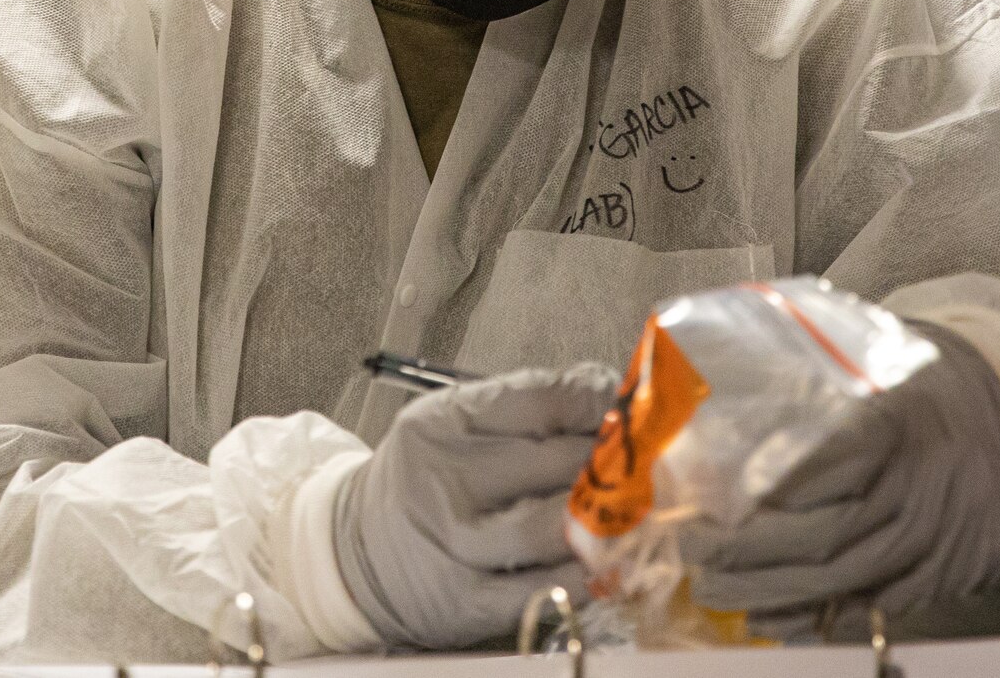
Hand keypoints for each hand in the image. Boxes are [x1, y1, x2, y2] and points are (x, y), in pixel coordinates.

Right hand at [333, 363, 618, 648]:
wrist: (354, 553)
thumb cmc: (425, 479)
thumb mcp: (455, 425)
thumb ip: (526, 408)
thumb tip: (612, 398)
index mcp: (445, 423)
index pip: (542, 400)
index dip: (599, 402)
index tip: (627, 409)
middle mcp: (446, 480)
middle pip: (558, 463)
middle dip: (613, 462)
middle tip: (644, 462)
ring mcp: (455, 545)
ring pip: (554, 527)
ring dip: (605, 520)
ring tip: (631, 511)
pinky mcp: (465, 601)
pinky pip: (541, 588)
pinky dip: (582, 575)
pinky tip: (603, 562)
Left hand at [679, 320, 999, 618]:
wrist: (993, 410)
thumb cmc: (905, 383)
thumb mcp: (867, 355)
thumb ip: (802, 369)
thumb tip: (703, 375)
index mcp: (898, 418)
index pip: (834, 463)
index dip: (774, 490)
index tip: (718, 501)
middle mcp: (924, 482)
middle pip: (828, 534)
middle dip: (750, 552)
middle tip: (697, 552)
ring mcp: (941, 534)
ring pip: (848, 579)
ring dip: (774, 592)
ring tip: (718, 589)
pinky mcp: (951, 571)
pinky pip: (879, 608)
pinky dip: (822, 619)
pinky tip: (776, 616)